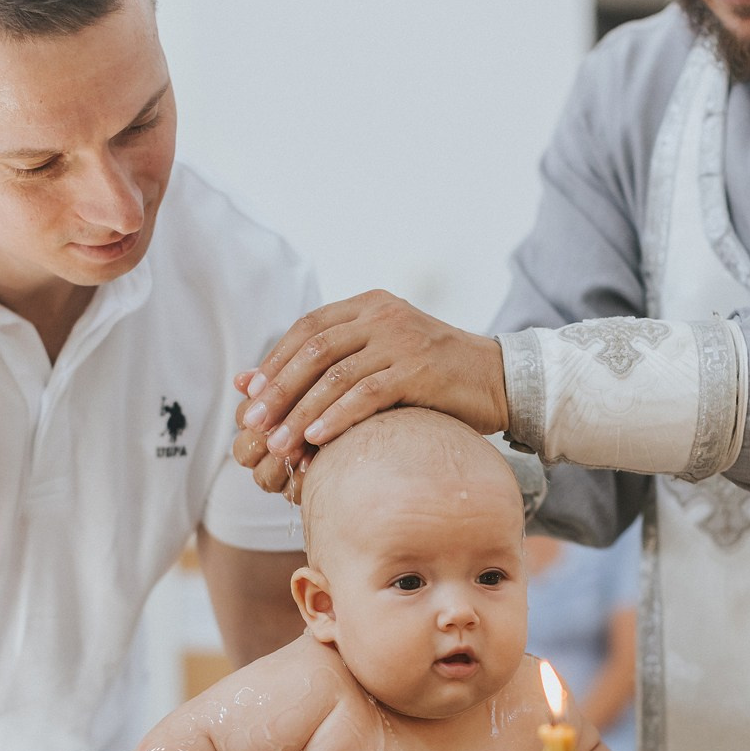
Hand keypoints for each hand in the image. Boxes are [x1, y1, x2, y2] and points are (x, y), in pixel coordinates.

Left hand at [232, 291, 510, 489]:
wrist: (500, 380)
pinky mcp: (420, 369)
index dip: (274, 362)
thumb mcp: (382, 359)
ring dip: (302, 411)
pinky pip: (368, 393)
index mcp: (369, 306)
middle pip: (315, 350)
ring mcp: (402, 340)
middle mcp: (383, 315)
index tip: (249, 396)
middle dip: (280, 389)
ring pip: (336, 375)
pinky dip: (338, 416)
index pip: (307, 328)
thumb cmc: (435, 378)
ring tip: (280, 444)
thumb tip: (255, 383)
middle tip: (253, 423)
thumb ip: (332, 365)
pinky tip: (317, 439)